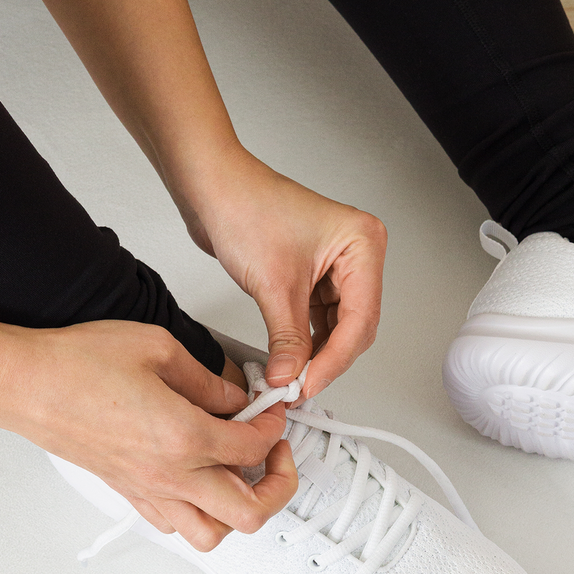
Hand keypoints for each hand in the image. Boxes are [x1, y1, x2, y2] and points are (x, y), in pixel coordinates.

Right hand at [0, 320, 296, 550]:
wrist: (26, 385)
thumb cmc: (77, 365)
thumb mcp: (158, 348)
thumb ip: (208, 379)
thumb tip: (235, 397)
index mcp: (185, 437)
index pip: (255, 447)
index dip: (274, 425)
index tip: (271, 410)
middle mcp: (170, 475)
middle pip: (251, 512)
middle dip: (279, 485)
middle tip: (276, 455)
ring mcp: (149, 492)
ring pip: (214, 535)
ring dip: (238, 511)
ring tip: (241, 478)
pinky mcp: (130, 495)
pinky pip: (177, 526)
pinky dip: (199, 514)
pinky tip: (200, 481)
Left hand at [183, 152, 385, 399]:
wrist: (211, 187)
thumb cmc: (245, 206)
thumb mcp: (273, 284)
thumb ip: (288, 339)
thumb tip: (290, 378)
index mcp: (362, 244)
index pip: (360, 319)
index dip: (335, 360)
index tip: (308, 385)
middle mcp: (355, 255)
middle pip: (354, 327)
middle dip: (326, 360)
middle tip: (299, 386)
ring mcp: (335, 267)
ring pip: (336, 329)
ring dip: (314, 354)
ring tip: (290, 377)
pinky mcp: (313, 277)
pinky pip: (317, 321)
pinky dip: (303, 342)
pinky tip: (288, 359)